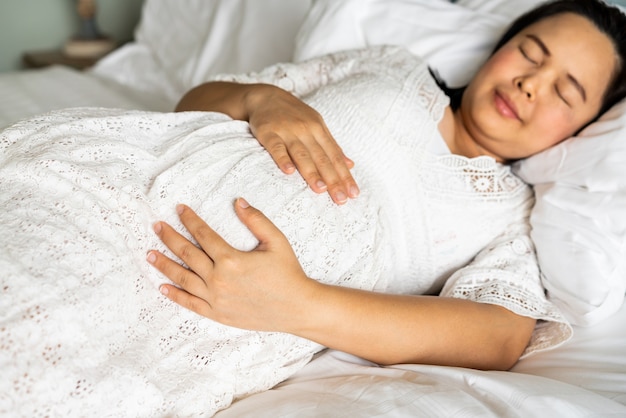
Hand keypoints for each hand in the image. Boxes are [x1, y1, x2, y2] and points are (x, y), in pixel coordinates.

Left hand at [147, 199, 317, 331]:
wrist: (296, 308)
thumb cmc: (288, 273)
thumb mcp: (276, 241)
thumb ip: (256, 220)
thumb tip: (238, 201)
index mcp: (231, 259)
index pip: (203, 234)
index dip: (189, 220)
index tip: (179, 209)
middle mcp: (219, 279)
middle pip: (186, 254)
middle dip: (169, 237)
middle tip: (156, 226)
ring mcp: (216, 298)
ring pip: (182, 278)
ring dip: (164, 265)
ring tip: (149, 254)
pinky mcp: (217, 313)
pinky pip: (190, 303)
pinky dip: (175, 295)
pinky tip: (163, 287)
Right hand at [245, 85, 358, 204]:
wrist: (266, 96)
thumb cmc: (294, 115)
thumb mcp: (316, 125)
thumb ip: (331, 146)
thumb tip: (350, 164)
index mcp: (319, 130)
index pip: (335, 157)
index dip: (344, 176)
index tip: (353, 194)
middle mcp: (306, 130)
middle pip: (322, 158)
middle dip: (333, 179)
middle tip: (341, 199)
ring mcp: (287, 131)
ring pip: (301, 154)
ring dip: (311, 172)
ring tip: (321, 189)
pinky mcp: (268, 132)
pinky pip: (276, 147)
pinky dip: (282, 158)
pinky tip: (288, 172)